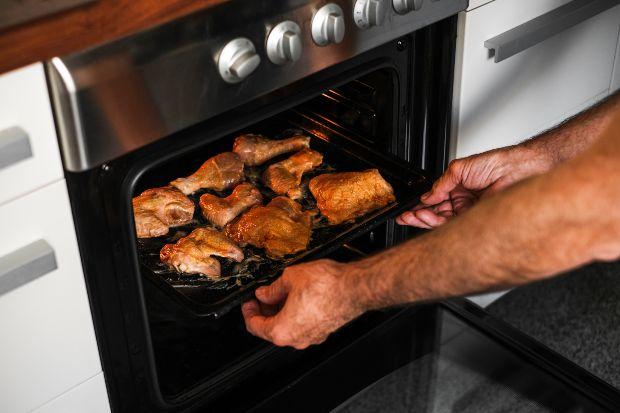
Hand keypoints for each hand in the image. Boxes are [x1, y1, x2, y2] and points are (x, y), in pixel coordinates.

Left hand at [241, 259, 361, 349]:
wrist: (354, 288)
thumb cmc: (326, 285)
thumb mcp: (290, 278)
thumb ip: (272, 289)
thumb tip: (264, 293)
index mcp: (282, 330)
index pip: (255, 326)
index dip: (248, 311)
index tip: (249, 302)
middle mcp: (296, 339)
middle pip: (271, 330)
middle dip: (264, 312)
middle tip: (263, 296)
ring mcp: (311, 337)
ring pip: (288, 328)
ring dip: (280, 312)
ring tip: (280, 293)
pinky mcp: (323, 331)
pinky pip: (302, 326)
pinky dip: (295, 315)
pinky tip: (296, 298)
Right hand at [397, 145, 549, 228]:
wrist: (515, 170)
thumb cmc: (495, 164)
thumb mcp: (459, 169)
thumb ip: (441, 184)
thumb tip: (427, 195)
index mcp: (456, 188)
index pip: (434, 200)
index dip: (419, 204)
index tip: (407, 208)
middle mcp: (461, 201)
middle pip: (435, 213)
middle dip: (418, 215)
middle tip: (405, 216)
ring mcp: (468, 211)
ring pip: (441, 221)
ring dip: (425, 219)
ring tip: (415, 215)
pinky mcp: (475, 220)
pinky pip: (453, 225)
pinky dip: (438, 223)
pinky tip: (428, 218)